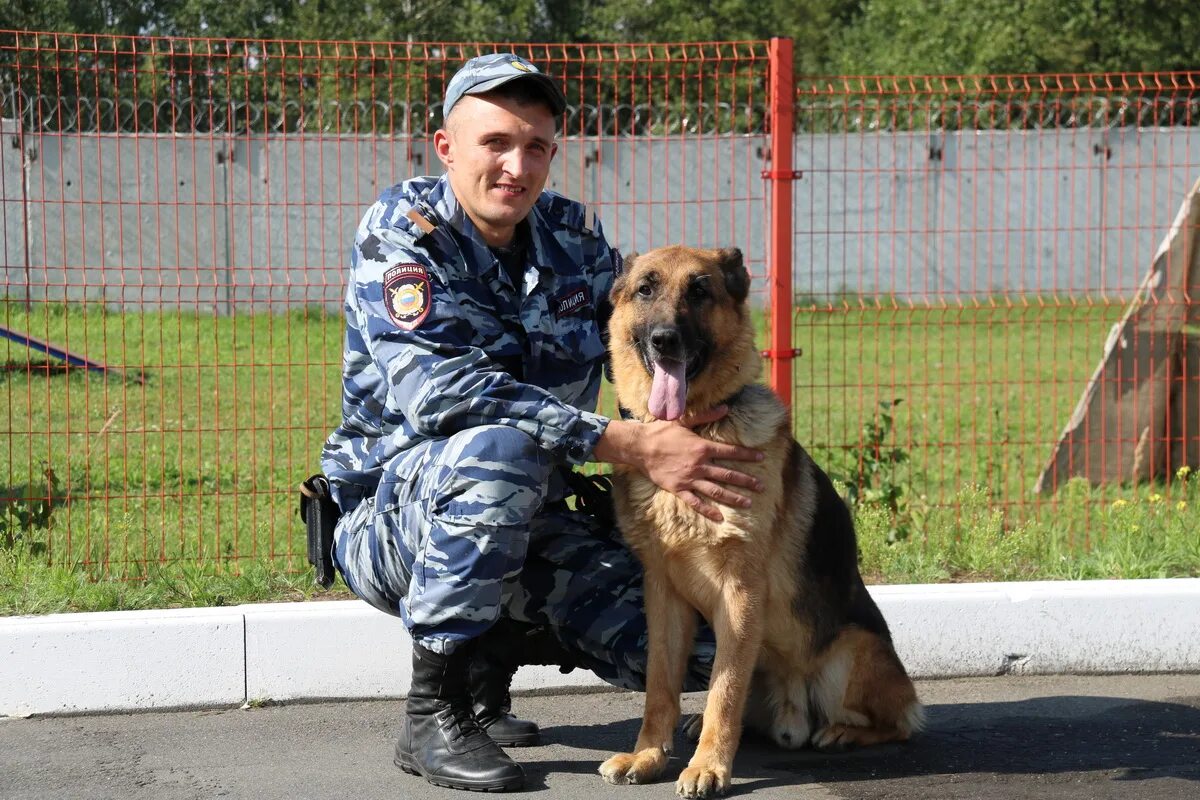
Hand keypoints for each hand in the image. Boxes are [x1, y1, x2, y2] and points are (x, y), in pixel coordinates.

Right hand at [595, 406, 764, 521]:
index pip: (731, 452)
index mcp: (702, 447)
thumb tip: (726, 407)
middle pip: (728, 474)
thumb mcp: (684, 420)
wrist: (640, 447)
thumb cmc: (661, 431)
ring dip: (733, 498)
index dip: (747, 455)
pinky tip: (720, 518)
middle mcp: (699, 465)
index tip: (761, 457)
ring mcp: (689, 479)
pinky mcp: (678, 489)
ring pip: (716, 491)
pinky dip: (708, 511)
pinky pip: (695, 503)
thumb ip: (706, 415)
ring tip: (748, 503)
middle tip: (761, 486)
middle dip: (746, 481)